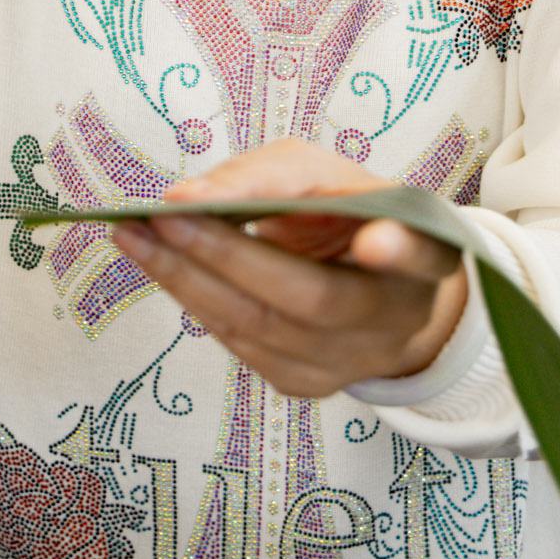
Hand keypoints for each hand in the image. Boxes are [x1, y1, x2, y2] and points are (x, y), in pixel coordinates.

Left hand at [109, 140, 468, 397]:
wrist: (365, 286)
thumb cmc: (341, 213)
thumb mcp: (321, 175)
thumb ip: (266, 178)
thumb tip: (183, 199)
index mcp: (425, 251)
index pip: (422, 254)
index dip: (399, 251)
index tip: (374, 239)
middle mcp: (400, 316)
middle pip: (316, 298)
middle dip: (231, 255)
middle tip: (164, 214)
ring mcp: (354, 361)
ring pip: (264, 328)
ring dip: (188, 278)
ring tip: (134, 233)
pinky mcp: (308, 384)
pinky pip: (242, 344)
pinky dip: (196, 300)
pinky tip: (160, 264)